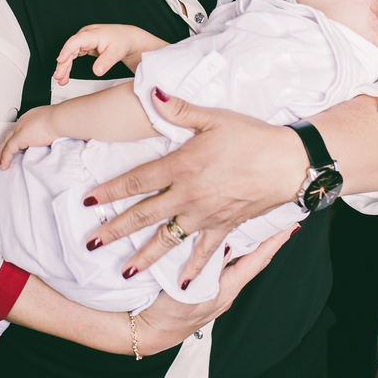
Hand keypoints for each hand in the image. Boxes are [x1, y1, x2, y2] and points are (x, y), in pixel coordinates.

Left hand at [0, 106, 58, 168]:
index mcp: (30, 117)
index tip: (11, 147)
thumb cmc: (59, 120)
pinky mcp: (19, 137)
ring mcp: (20, 129)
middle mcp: (22, 122)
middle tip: (0, 156)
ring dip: (2, 155)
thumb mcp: (50, 124)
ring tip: (0, 163)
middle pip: (8, 136)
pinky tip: (4, 165)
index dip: (12, 139)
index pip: (17, 130)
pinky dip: (6, 158)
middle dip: (3, 147)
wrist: (59, 119)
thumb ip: (45, 131)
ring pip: (6, 144)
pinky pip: (9, 150)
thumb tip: (48, 138)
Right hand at [53, 24, 167, 84]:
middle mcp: (86, 35)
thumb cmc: (122, 42)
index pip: (76, 41)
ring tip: (61, 80)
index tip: (60, 61)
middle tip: (59, 77)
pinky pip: (73, 55)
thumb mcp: (116, 52)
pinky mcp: (84, 46)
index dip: (66, 50)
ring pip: (70, 53)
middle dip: (63, 63)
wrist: (127, 38)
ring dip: (64, 66)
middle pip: (70, 48)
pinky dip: (69, 65)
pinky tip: (65, 75)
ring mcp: (84, 40)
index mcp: (93, 34)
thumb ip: (106, 62)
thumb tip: (97, 71)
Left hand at [83, 94, 307, 287]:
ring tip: (124, 271)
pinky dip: (193, 269)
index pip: (137, 180)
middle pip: (144, 215)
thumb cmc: (252, 136)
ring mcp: (206, 214)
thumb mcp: (214, 117)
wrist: (290, 162)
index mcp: (182, 165)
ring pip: (168, 239)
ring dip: (144, 256)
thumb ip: (179, 109)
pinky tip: (181, 284)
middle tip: (91, 243)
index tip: (87, 200)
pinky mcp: (224, 226)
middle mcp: (189, 194)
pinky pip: (205, 252)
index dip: (110, 191)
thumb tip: (153, 93)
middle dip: (115, 230)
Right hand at [135, 227, 295, 354]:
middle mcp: (226, 289)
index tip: (288, 226)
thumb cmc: (168, 315)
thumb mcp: (192, 291)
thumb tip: (227, 245)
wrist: (148, 331)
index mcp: (227, 289)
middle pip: (251, 259)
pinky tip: (221, 237)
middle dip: (263, 239)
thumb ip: (209, 268)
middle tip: (273, 216)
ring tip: (253, 221)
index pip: (257, 261)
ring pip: (236, 260)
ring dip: (244, 241)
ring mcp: (215, 289)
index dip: (273, 243)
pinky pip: (221, 264)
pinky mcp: (203, 287)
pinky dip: (225, 248)